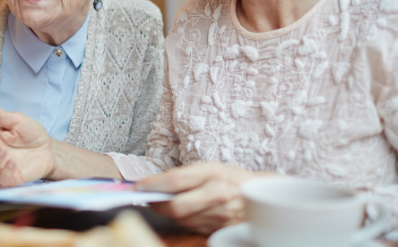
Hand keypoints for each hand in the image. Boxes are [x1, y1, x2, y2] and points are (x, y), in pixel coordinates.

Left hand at [135, 161, 271, 234]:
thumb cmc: (230, 178)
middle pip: (176, 206)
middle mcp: (216, 194)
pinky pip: (191, 226)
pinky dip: (180, 220)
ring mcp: (219, 215)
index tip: (137, 186)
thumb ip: (183, 175)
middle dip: (156, 204)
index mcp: (212, 173)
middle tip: (146, 198)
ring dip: (166, 212)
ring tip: (160, 202)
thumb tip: (154, 183)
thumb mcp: (209, 167)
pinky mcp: (219, 229)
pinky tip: (179, 211)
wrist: (260, 196)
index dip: (153, 184)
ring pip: (181, 219)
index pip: (175, 181)